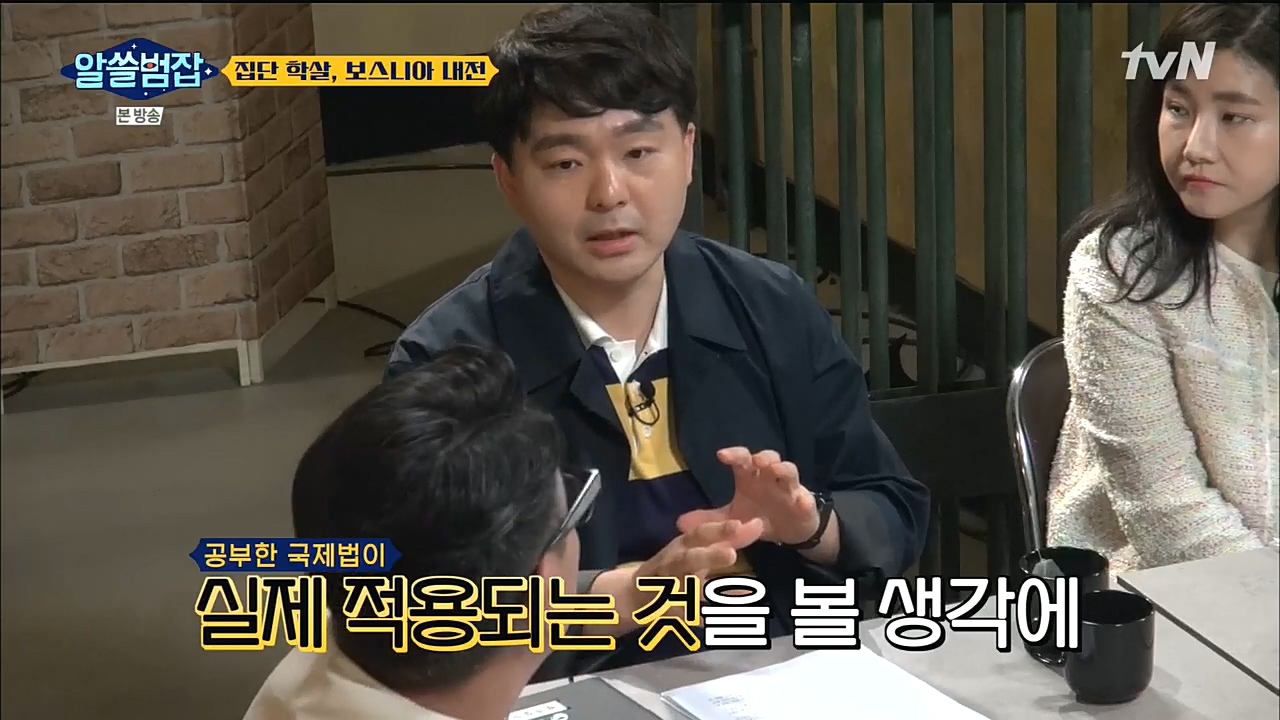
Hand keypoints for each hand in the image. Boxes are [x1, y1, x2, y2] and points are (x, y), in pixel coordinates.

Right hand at [605, 518, 763, 627]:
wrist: (635, 596)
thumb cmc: (672, 567)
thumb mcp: (693, 549)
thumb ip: (725, 539)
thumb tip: (757, 524)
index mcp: (680, 547)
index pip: (698, 535)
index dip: (717, 529)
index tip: (738, 524)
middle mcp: (673, 566)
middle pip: (688, 560)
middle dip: (709, 557)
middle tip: (732, 555)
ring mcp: (670, 591)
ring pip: (687, 592)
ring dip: (708, 594)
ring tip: (736, 596)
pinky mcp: (672, 613)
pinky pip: (693, 619)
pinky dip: (709, 621)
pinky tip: (728, 623)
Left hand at [676, 448, 818, 545]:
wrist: (787, 530)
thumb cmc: (759, 515)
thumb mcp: (732, 518)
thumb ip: (710, 519)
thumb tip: (679, 523)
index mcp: (751, 477)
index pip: (743, 459)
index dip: (734, 455)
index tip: (721, 456)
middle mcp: (770, 478)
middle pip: (769, 458)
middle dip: (763, 457)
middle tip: (756, 461)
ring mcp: (789, 488)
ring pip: (789, 472)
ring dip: (783, 470)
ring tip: (776, 471)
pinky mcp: (804, 503)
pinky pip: (806, 499)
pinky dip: (803, 499)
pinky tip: (800, 501)